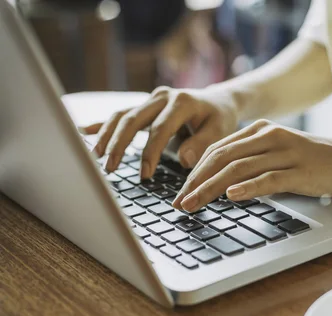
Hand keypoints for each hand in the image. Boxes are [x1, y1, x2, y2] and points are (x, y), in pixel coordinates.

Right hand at [83, 86, 238, 178]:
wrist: (218, 101)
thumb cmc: (219, 119)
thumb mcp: (219, 131)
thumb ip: (202, 145)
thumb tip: (183, 160)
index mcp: (182, 102)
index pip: (160, 129)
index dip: (150, 152)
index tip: (144, 175)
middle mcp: (162, 97)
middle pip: (133, 119)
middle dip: (119, 145)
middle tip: (110, 168)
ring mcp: (150, 99)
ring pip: (122, 116)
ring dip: (107, 136)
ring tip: (96, 157)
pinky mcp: (144, 105)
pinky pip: (120, 114)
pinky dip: (102, 124)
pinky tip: (83, 131)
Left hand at [172, 119, 331, 211]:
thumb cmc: (317, 162)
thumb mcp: (280, 155)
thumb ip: (253, 163)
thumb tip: (222, 185)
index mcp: (261, 130)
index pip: (218, 149)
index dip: (195, 171)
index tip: (181, 191)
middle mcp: (270, 136)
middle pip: (222, 157)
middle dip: (196, 181)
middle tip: (179, 202)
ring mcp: (286, 153)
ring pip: (238, 169)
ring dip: (211, 188)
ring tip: (194, 204)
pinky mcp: (301, 171)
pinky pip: (269, 179)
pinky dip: (248, 188)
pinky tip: (232, 198)